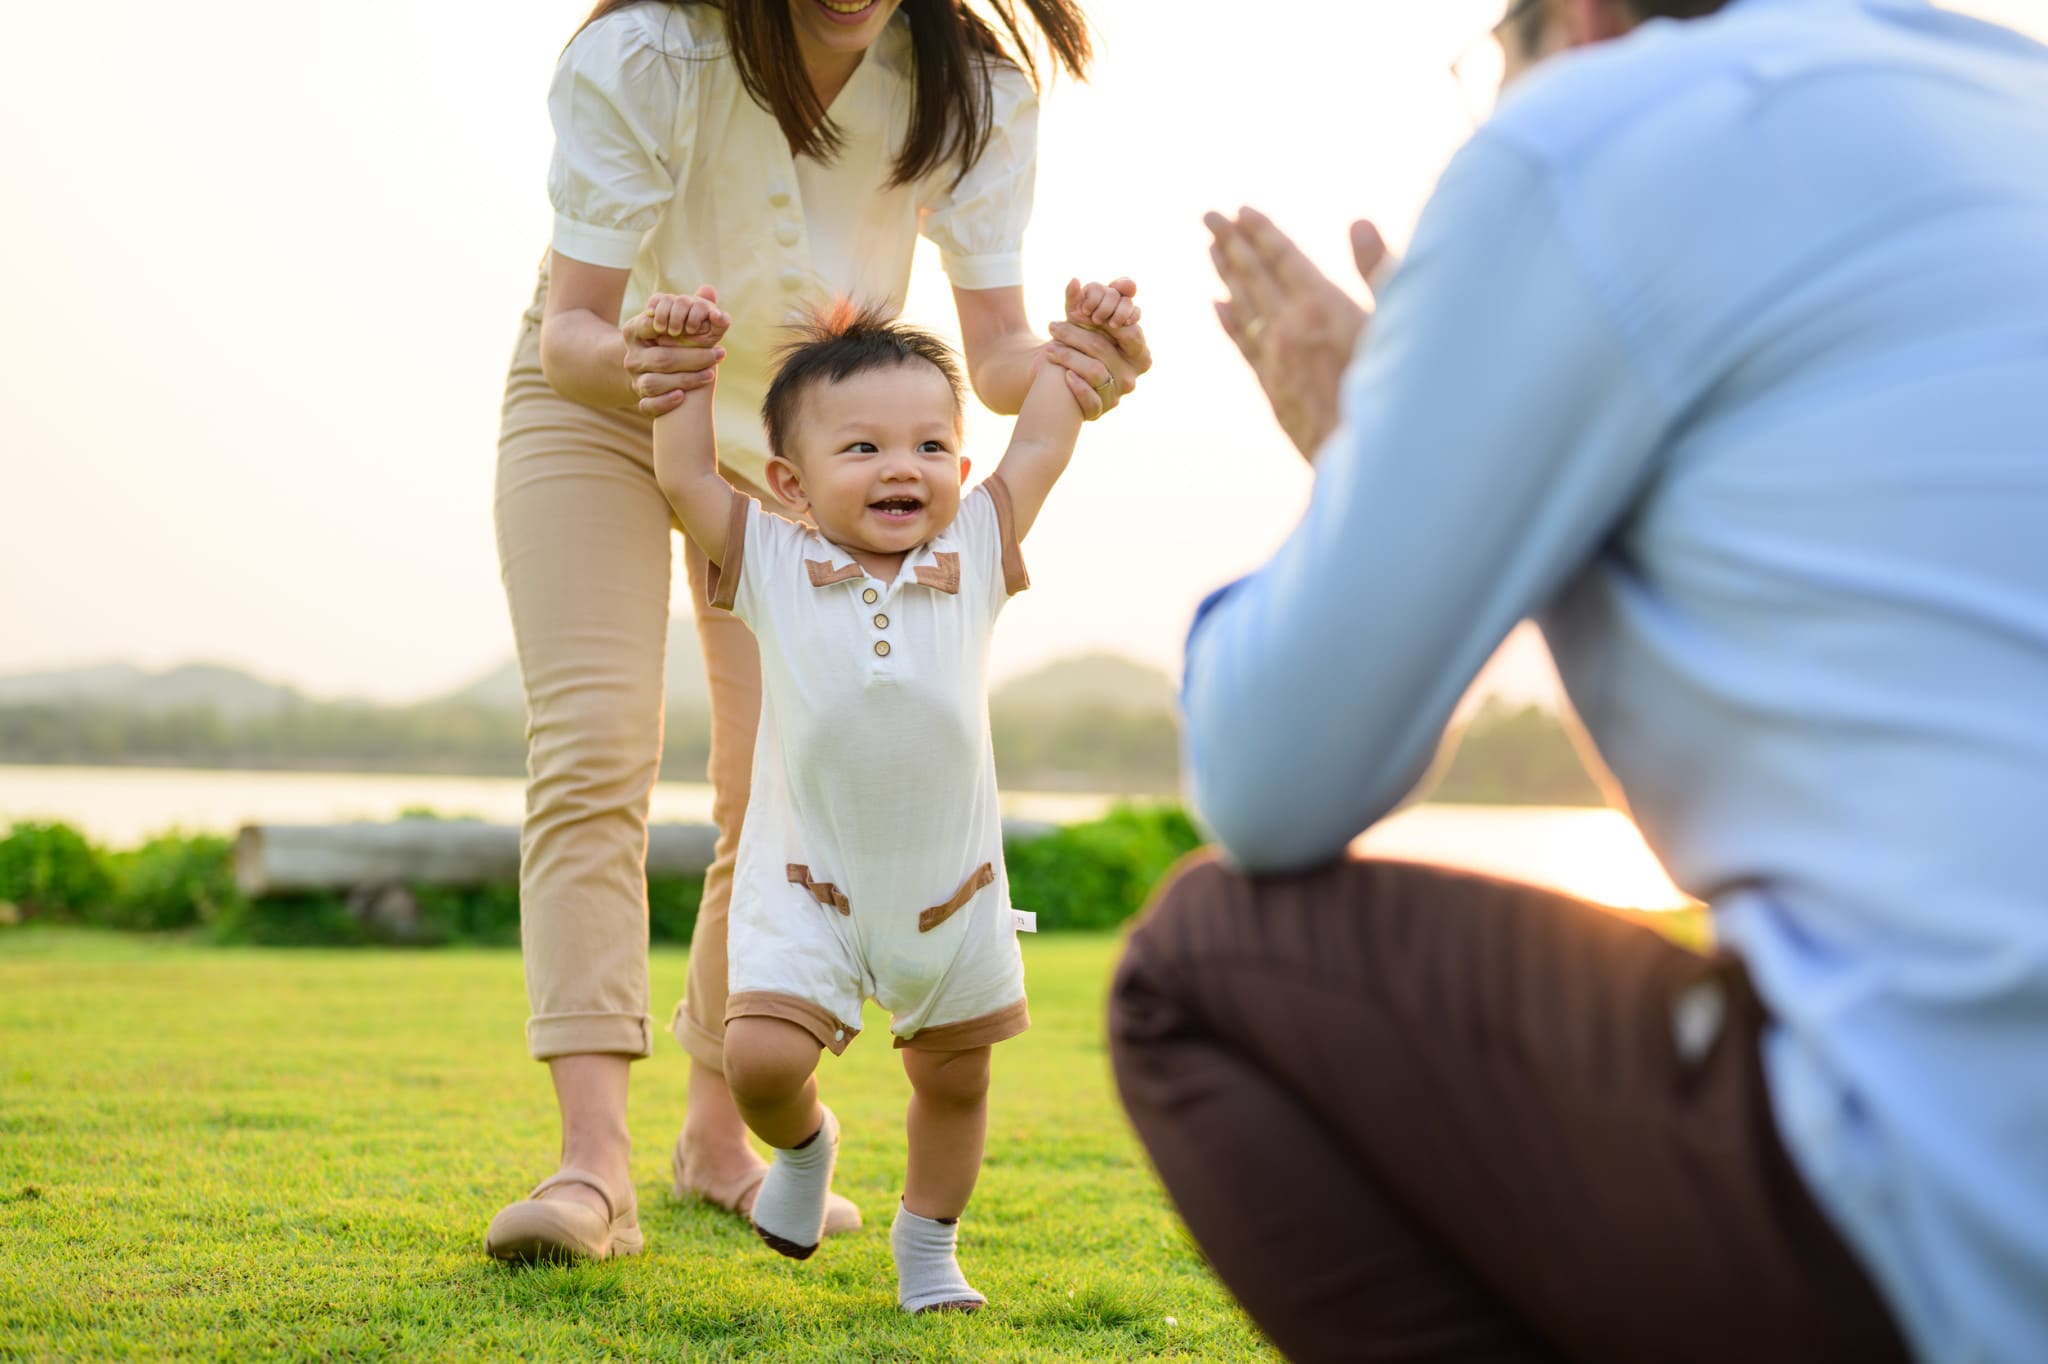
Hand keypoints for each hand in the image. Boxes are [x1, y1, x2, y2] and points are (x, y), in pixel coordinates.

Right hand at [623, 285, 728, 416]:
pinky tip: (682, 396)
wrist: (649, 370)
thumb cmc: (668, 341)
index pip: (652, 326)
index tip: (700, 329)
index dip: (676, 327)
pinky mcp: (640, 399)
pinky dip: (664, 402)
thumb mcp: (675, 322)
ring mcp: (635, 379)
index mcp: (635, 331)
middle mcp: (632, 356)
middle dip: (695, 357)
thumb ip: (691, 306)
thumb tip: (709, 289)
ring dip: (686, 380)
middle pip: (663, 358)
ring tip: (711, 374)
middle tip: (720, 354)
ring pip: (655, 383)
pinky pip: (647, 405)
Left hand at [1045, 276, 1151, 418]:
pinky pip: (1092, 400)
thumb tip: (1073, 280)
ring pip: (1095, 371)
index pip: (1128, 331)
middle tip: (1052, 326)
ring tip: (1049, 348)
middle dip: (1076, 334)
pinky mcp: (1100, 411)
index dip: (1106, 319)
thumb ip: (1081, 300)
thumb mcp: (1081, 323)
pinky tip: (1064, 377)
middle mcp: (1132, 376)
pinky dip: (1078, 387)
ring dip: (1069, 357)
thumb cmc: (1079, 345)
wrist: (1061, 379)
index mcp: (1139, 353)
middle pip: (1103, 349)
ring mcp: (1117, 396)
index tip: (1082, 311)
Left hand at [1206, 209, 1388, 460]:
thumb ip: (1378, 269)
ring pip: (1243, 306)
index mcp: (1322, 305)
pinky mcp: (1272, 388)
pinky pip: (1243, 344)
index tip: (1240, 210)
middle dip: (1231, 242)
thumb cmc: (1401, 388)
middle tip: (1208, 216)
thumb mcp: (1399, 321)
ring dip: (1226, 273)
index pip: (1283, 257)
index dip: (1262, 231)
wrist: (1373, 455)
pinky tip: (1217, 305)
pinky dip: (1229, 321)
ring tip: (1211, 248)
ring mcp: (1276, 358)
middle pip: (1254, 275)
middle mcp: (1291, 327)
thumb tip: (1358, 223)